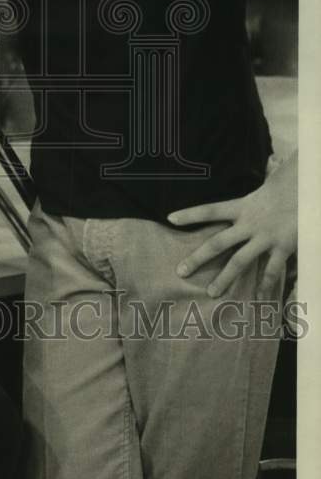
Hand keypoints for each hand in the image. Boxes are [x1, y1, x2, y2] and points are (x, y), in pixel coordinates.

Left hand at [168, 152, 297, 298]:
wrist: (308, 191)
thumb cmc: (286, 188)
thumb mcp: (263, 188)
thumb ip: (250, 195)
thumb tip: (252, 180)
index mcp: (241, 206)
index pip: (210, 209)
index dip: (191, 213)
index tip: (171, 218)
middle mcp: (249, 223)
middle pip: (217, 243)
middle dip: (198, 258)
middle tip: (180, 272)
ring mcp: (265, 237)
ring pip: (239, 261)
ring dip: (225, 278)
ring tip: (211, 293)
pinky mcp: (283, 247)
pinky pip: (271, 270)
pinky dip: (265, 284)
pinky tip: (258, 298)